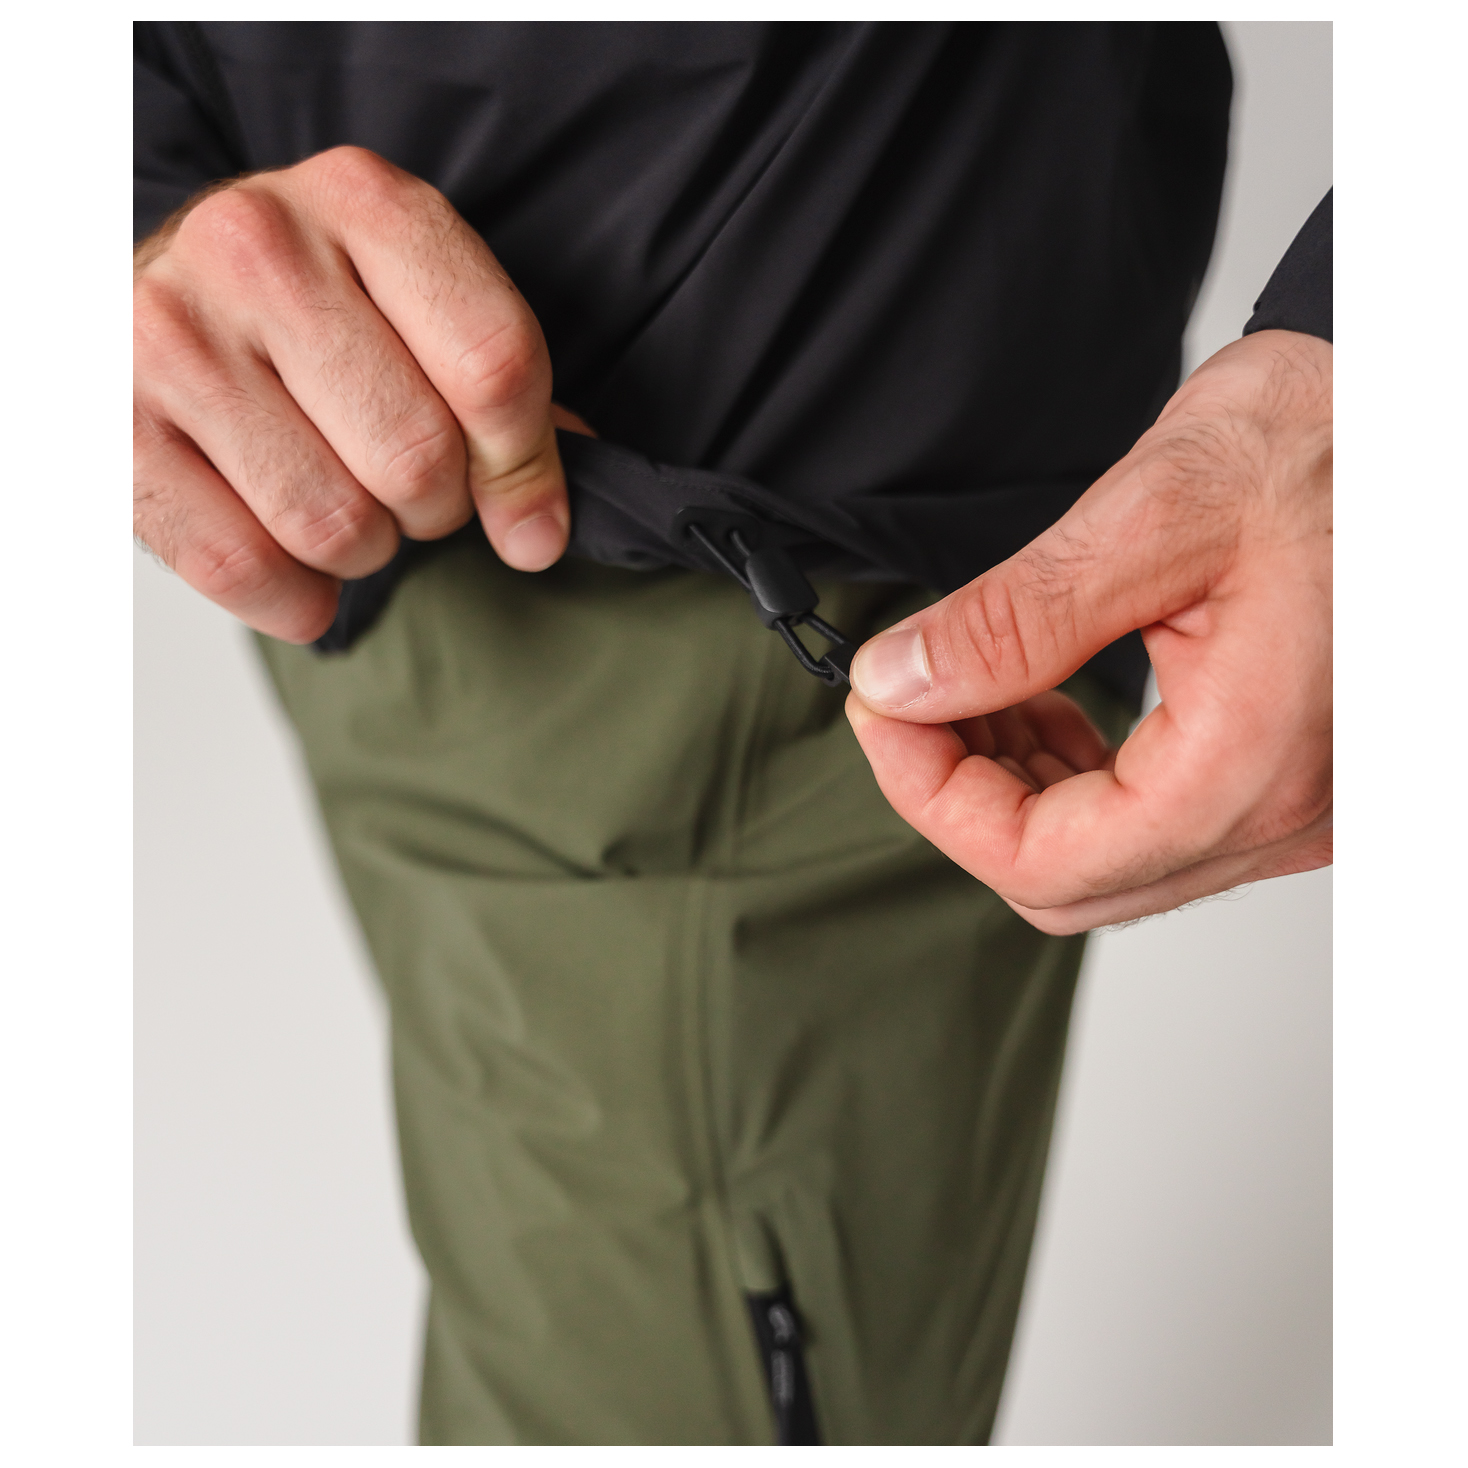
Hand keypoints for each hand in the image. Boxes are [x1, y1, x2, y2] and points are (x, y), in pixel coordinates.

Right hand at [134, 146, 577, 642]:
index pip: (495, 365)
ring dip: (364, 553)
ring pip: (335, 524)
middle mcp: (257, 247)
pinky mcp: (111, 423)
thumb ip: (502, 403)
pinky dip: (293, 599)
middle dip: (436, 510)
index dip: (525, 465)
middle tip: (408, 493)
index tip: (527, 515)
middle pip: (419, 456)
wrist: (163, 303)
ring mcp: (171, 332)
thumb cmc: (316, 316)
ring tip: (344, 511)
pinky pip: (240, 567)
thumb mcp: (420, 311)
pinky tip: (298, 572)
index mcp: (364, 202)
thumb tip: (540, 529)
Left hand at [845, 330, 1331, 933]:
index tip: (881, 714)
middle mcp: (1285, 814)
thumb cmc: (1330, 442)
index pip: (1042, 863)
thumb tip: (899, 681)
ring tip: (966, 694)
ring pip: (1109, 860)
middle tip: (911, 704)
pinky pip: (1158, 823)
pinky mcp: (1291, 776)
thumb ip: (1013, 621)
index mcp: (1250, 763)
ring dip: (1016, 789)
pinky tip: (1043, 704)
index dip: (934, 799)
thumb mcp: (1152, 515)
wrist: (1419, 417)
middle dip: (965, 798)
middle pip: (1070, 881)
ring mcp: (1297, 806)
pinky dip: (1078, 778)